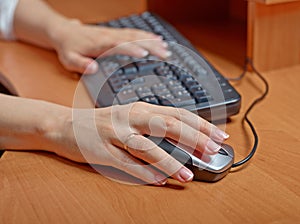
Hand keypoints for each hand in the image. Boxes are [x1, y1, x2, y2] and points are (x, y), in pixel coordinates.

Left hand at [50, 19, 169, 73]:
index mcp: (100, 43)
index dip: (132, 49)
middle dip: (150, 46)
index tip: (145, 54)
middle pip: (134, 39)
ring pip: (136, 35)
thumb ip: (80, 64)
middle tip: (165, 53)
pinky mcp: (116, 33)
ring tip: (165, 47)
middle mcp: (110, 36)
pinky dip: (146, 35)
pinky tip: (155, 38)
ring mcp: (114, 33)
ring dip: (152, 40)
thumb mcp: (69, 59)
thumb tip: (93, 68)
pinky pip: (134, 32)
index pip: (120, 45)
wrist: (64, 32)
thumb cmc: (68, 47)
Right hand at [50, 102, 228, 184]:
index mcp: (139, 108)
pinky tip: (158, 180)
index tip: (219, 135)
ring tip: (187, 175)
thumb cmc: (102, 123)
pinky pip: (125, 163)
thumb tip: (185, 138)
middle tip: (212, 151)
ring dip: (170, 162)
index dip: (200, 124)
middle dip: (193, 138)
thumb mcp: (130, 117)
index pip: (177, 113)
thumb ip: (154, 124)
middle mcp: (129, 117)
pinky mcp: (101, 151)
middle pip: (167, 125)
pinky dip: (143, 173)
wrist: (64, 125)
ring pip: (147, 146)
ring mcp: (114, 133)